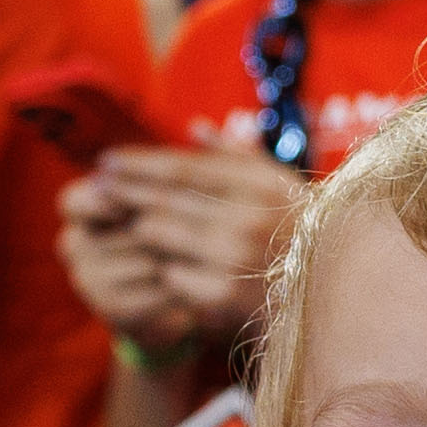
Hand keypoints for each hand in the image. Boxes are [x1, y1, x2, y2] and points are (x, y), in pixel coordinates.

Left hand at [57, 141, 307, 350]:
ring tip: (119, 221)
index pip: (183, 168)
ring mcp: (233, 258)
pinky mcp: (223, 296)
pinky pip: (171, 275)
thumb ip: (237, 155)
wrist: (331, 298)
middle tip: (96, 185)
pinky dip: (163, 269)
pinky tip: (155, 265)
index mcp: (260, 185)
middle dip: (124, 191)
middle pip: (165, 199)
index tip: (108, 160)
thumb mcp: (281, 186)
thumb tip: (195, 127)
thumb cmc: (299, 232)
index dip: (140, 163)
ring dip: (138, 228)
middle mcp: (247, 217)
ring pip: (161, 236)